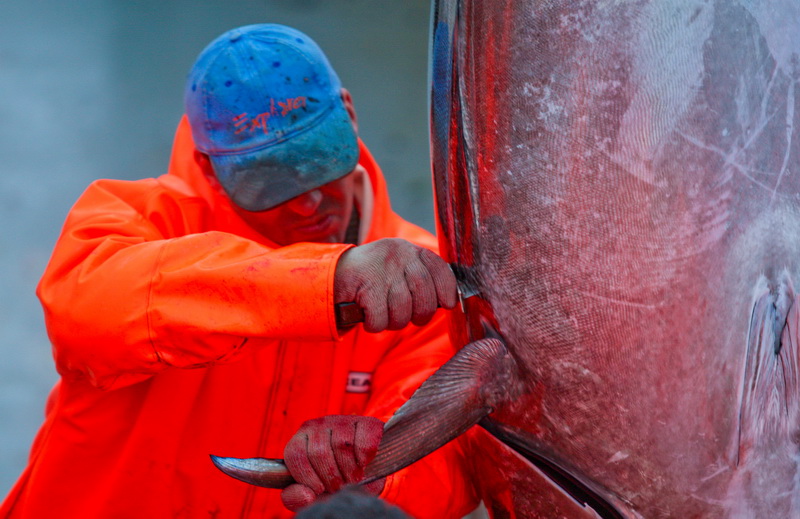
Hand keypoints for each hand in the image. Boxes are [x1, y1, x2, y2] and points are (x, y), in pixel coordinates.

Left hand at [281, 415, 385, 511]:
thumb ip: (297, 498)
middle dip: (330, 478)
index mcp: (301, 439)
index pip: (295, 454)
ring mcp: (343, 421)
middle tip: (338, 486)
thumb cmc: (334, 483)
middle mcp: (319, 425)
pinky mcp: (368, 422)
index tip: (319, 489)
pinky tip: (363, 464)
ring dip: (349, 470)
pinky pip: (364, 442)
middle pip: (318, 452)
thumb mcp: (313, 494)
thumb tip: (307, 495)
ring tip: (351, 478)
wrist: (369, 473)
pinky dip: (364, 458)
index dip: (306, 477)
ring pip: (342, 445)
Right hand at [334, 238, 457, 331]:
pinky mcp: (366, 285)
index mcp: (410, 250)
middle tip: (413, 319)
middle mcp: (399, 255)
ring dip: (395, 322)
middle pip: (425, 294)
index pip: (440, 269)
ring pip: (403, 310)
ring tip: (386, 317)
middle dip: (421, 314)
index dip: (448, 290)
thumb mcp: (399, 268)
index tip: (448, 304)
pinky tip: (370, 317)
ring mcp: (382, 269)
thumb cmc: (373, 278)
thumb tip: (449, 300)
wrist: (332, 275)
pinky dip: (376, 324)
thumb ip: (422, 278)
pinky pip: (381, 318)